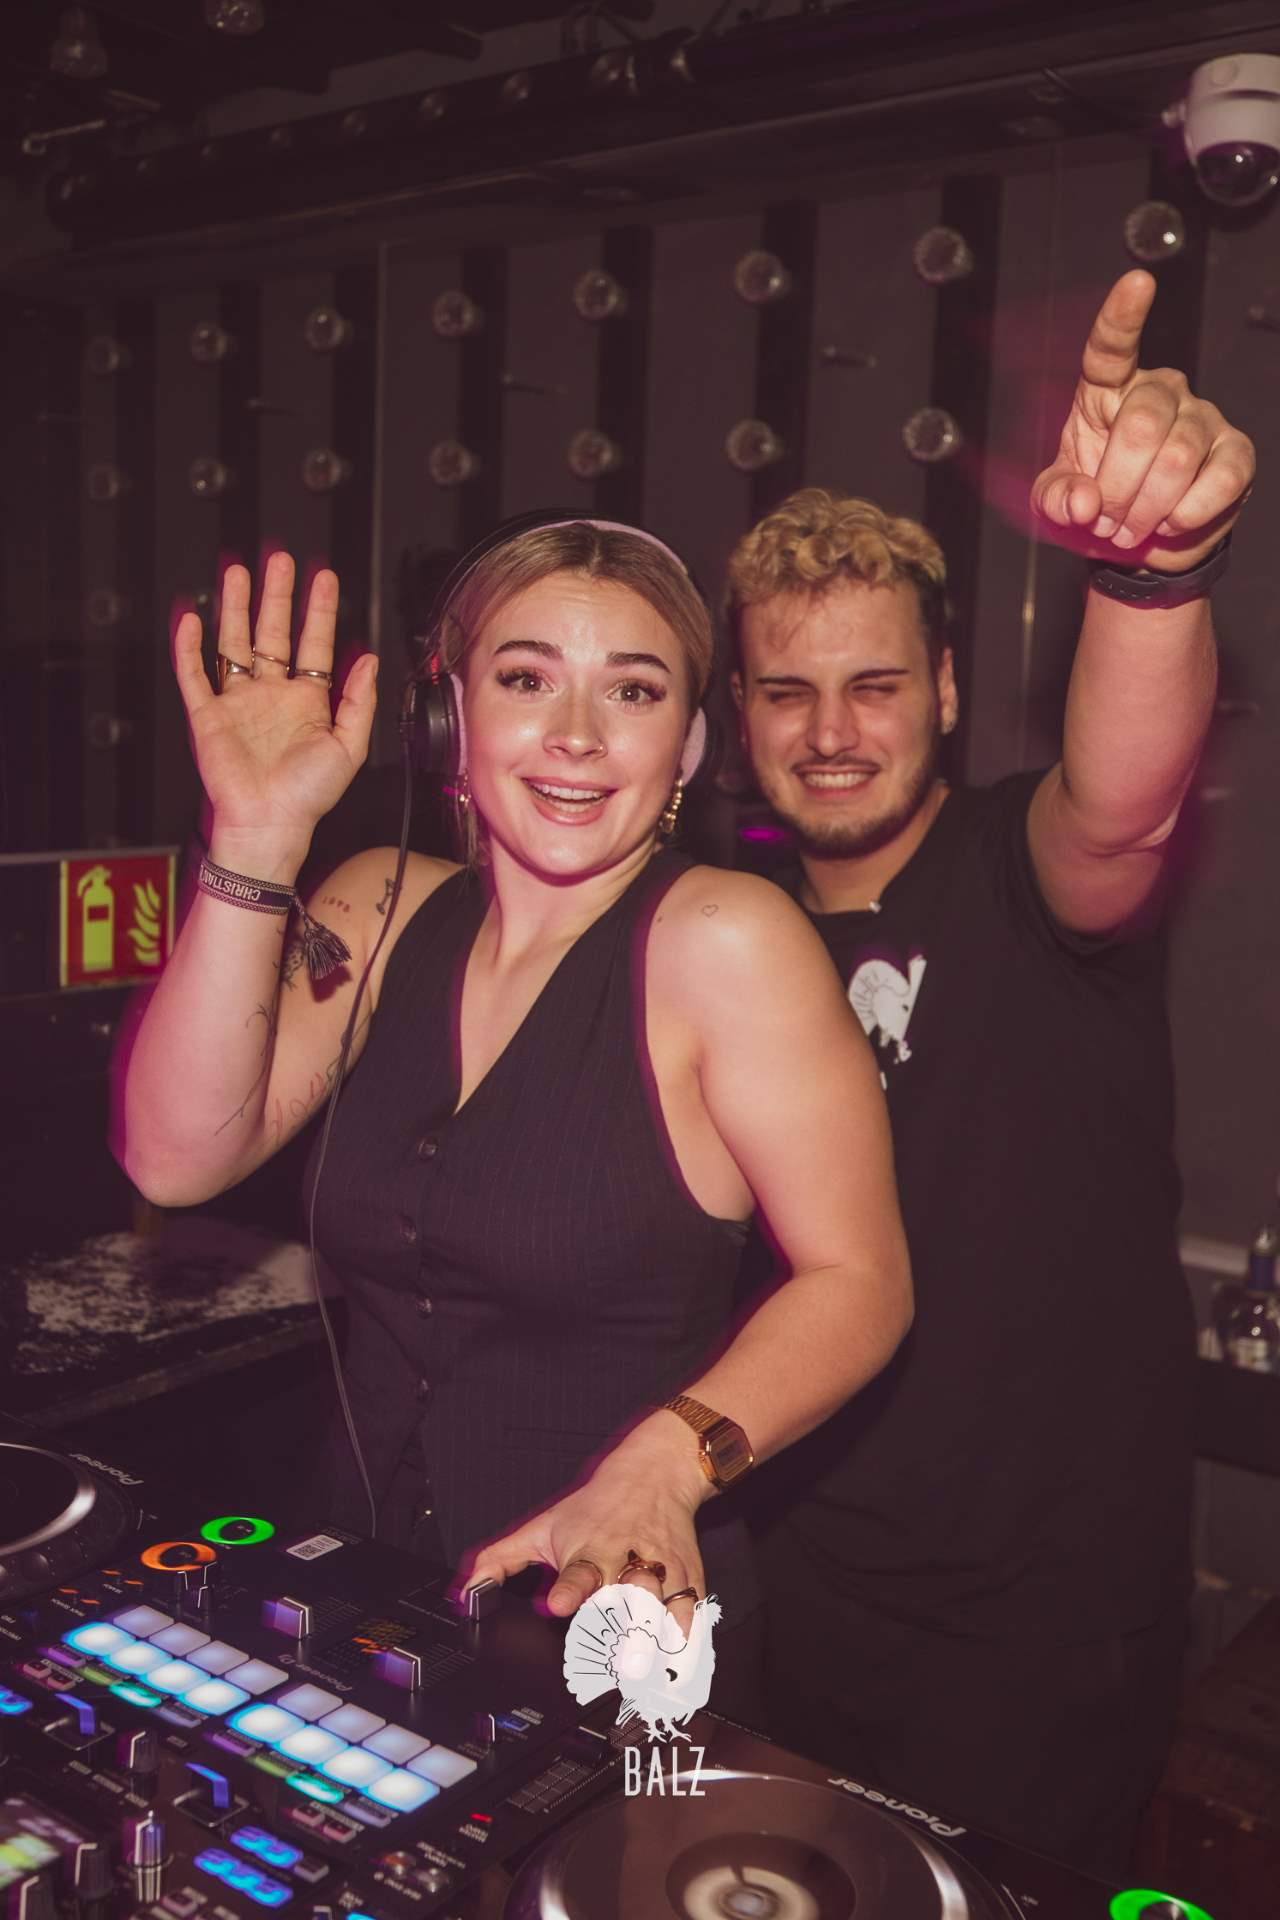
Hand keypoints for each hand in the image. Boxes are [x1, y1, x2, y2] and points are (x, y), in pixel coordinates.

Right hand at [173, 552, 377, 859]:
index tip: (324, 578)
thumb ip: (359, 701)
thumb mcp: (350, 746)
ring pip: (234, 643)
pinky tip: (193, 618)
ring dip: (236, 608)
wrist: (270, 823)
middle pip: (272, 633)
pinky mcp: (208, 716)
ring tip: (239, 572)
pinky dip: (190, 646)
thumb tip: (369, 659)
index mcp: (307, 702)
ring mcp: (238, 702)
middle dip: (277, 596)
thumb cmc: (308, 796)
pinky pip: (194, 674)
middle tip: (280, 560)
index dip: (318, 611)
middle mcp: (271, 696)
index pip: (314, 644)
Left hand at [457, 1422, 709, 1637]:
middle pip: (626, 1595)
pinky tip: (680, 1654)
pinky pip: (690, 1608)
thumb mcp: (542, 1527)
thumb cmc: (594, 1507)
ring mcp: (659, 1571)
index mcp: (589, 1551)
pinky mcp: (686, 1577)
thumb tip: (466, 1591)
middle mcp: (625, 1563)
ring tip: (646, 1665)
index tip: (559, 1602)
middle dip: (622, 1626)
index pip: (579, 1572)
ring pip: (661, 1603)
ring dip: (653, 1635)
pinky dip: (687, 1632)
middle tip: (617, 1659)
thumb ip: (501, 1561)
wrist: (654, 1474)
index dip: (569, 1589)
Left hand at [1030, 269, 1254, 571]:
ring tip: (1133, 527)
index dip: (1123, 316)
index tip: (1138, 282)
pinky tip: (1173, 522)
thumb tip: (1083, 502)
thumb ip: (1056, 500)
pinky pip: (1220, 479)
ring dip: (1148, 509)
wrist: (1141, 544)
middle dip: (1118, 487)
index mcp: (1107, 391)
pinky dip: (1188, 514)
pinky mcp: (1235, 452)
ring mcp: (1202, 418)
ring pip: (1177, 458)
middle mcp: (1159, 391)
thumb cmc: (1096, 509)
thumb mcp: (1057, 507)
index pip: (1113, 346)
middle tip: (1107, 521)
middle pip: (1142, 425)